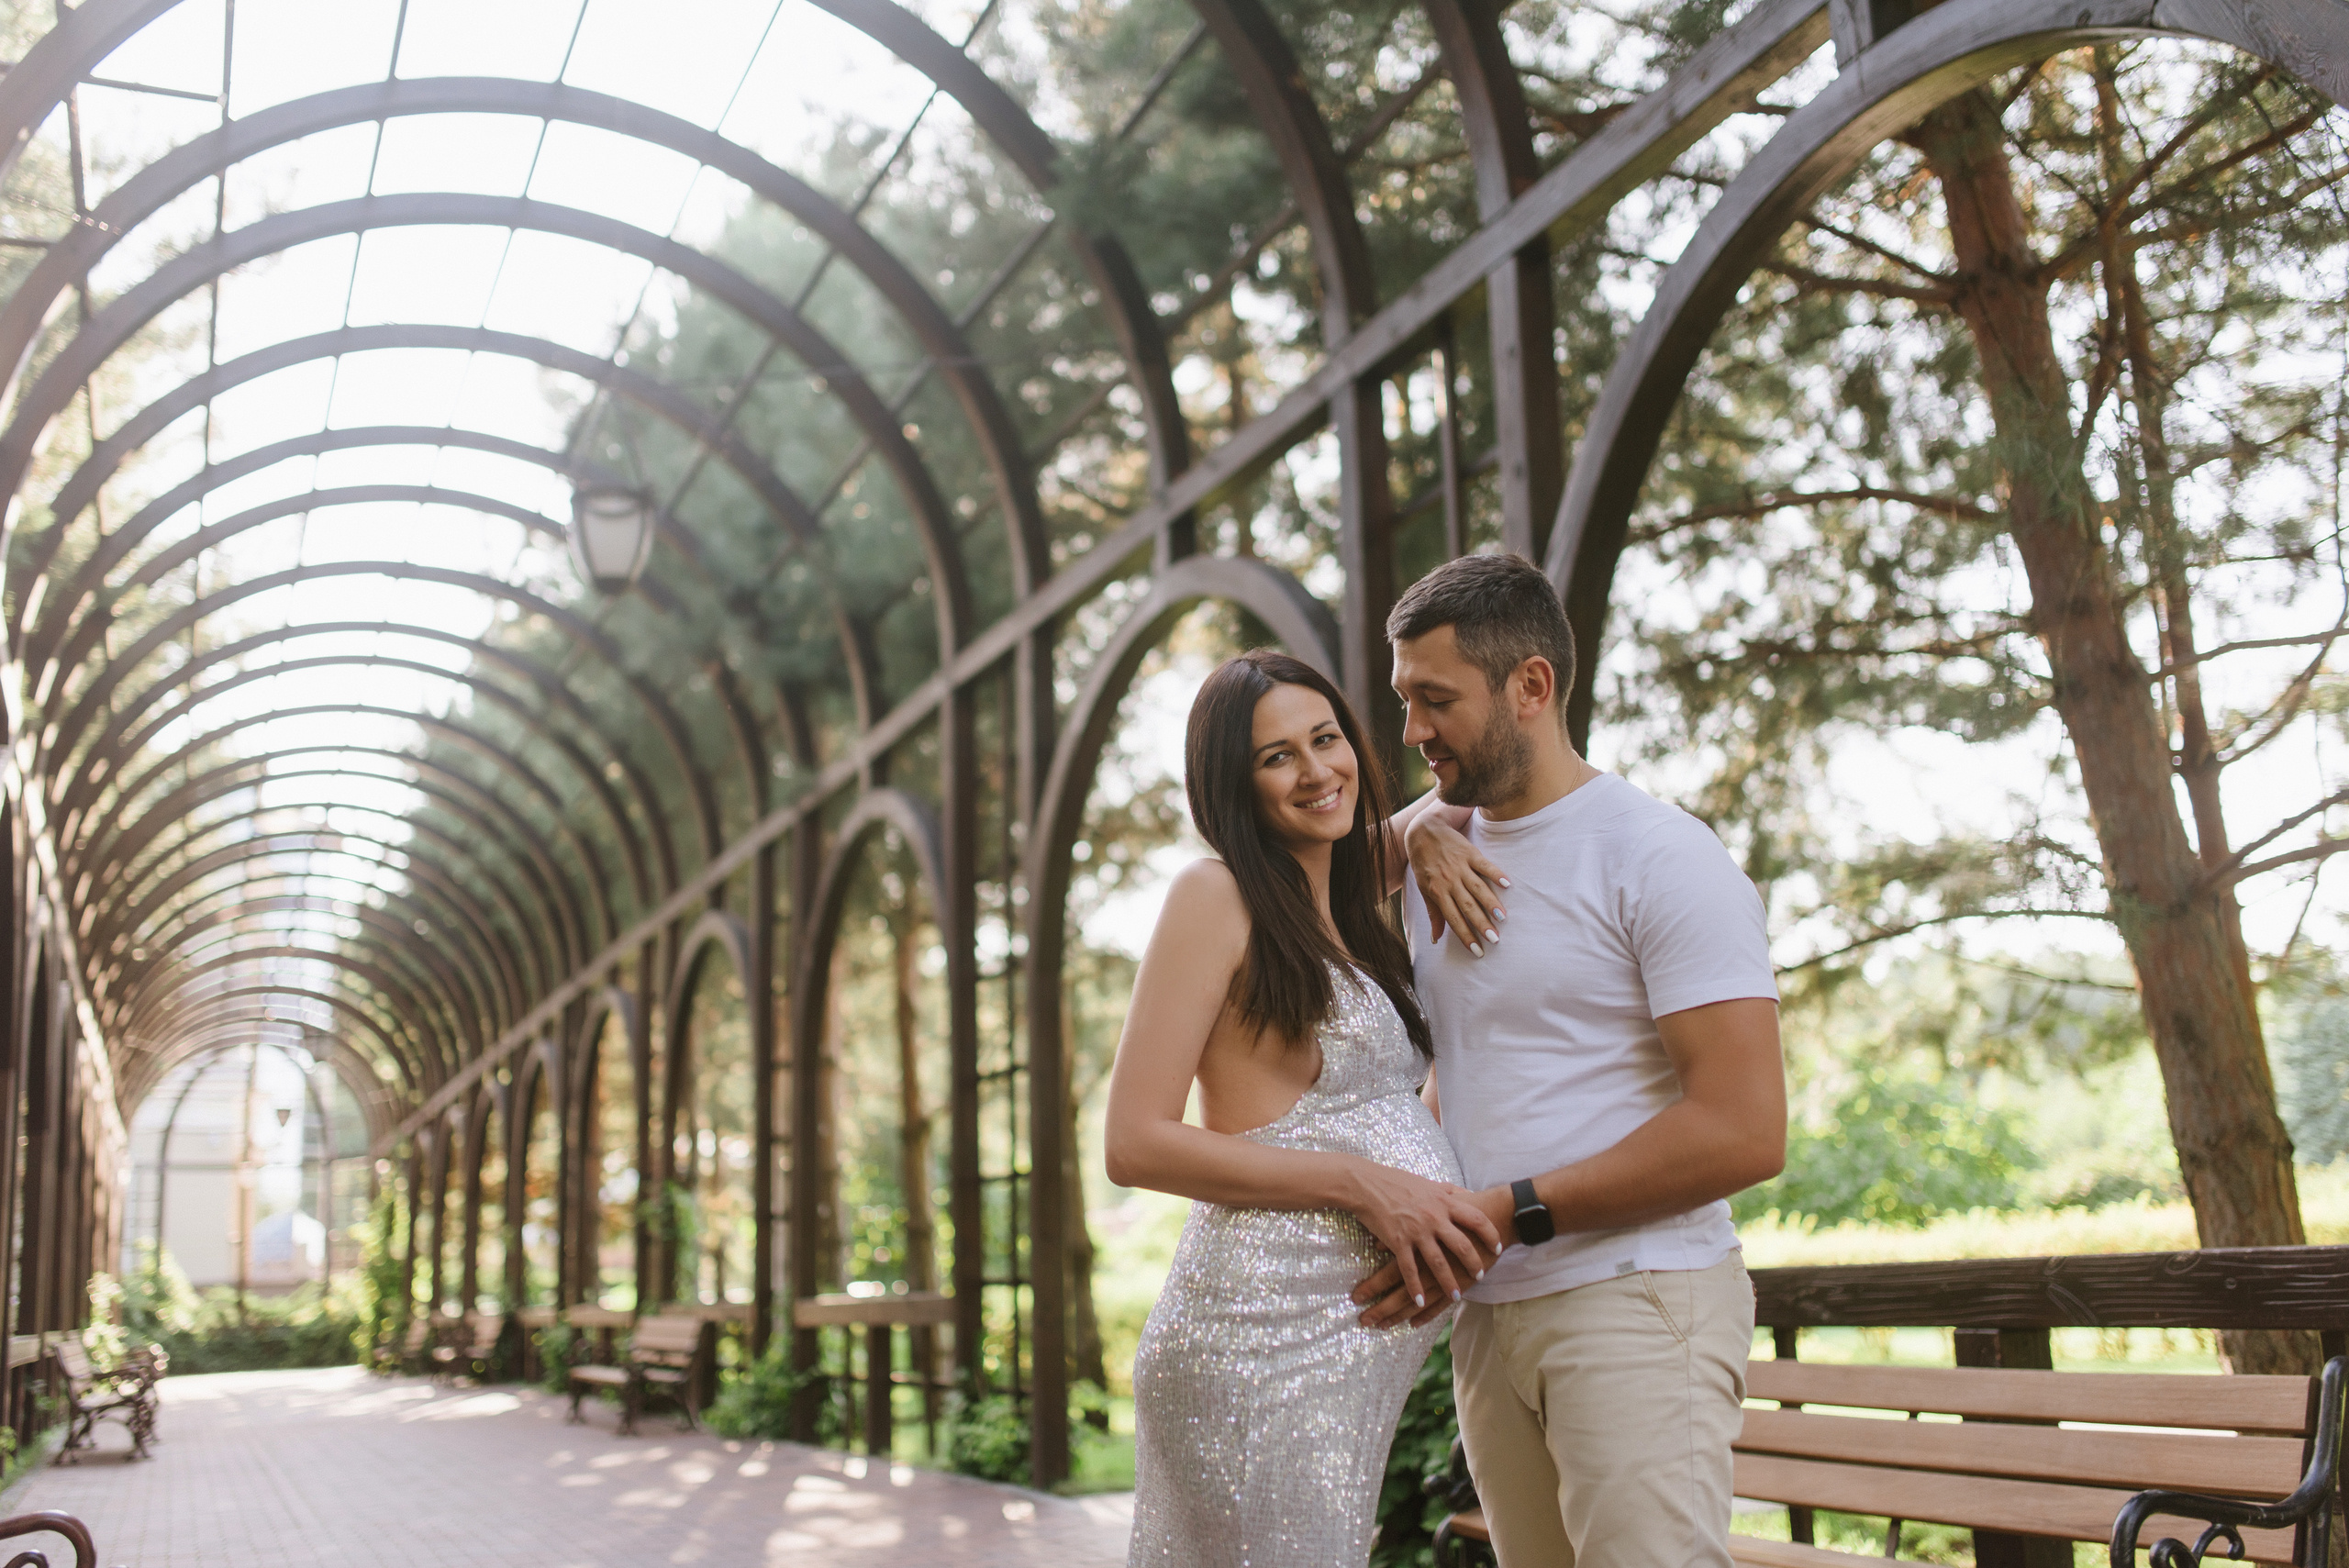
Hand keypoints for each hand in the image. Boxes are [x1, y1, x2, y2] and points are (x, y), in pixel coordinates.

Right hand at [1346, 1166, 1502, 1313]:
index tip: (1498, 1247)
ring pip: (1438, 1262)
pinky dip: (1415, 1287)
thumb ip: (1451, 1191)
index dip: (1491, 1234)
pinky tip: (1421, 1300)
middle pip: (1462, 1245)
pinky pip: (1410, 1269)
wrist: (1366, 1184)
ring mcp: (1416, 1231)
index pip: (1476, 1219)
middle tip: (1481, 1275)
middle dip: (1474, 1263)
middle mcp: (1434, 1217)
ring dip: (1448, 1282)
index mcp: (1444, 1202)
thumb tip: (1471, 1194)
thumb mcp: (1429, 1183)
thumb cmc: (1398, 1182)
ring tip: (1456, 1295)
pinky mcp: (1398, 1242)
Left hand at [1406, 813, 1507, 955]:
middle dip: (1481, 924)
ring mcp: (1460, 867)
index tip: (1478, 951)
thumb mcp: (1424, 889)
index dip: (1465, 935)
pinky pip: (1485, 865)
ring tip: (1503, 918)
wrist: (1422, 832)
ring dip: (1491, 903)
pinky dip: (1496, 874)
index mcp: (1438, 892)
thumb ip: (1433, 913)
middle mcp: (1449, 881)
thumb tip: (1435, 938)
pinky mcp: (1470, 853)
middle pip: (1468, 906)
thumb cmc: (1423, 864)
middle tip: (1495, 939)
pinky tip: (1507, 884)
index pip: (1453, 919)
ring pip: (1478, 888)